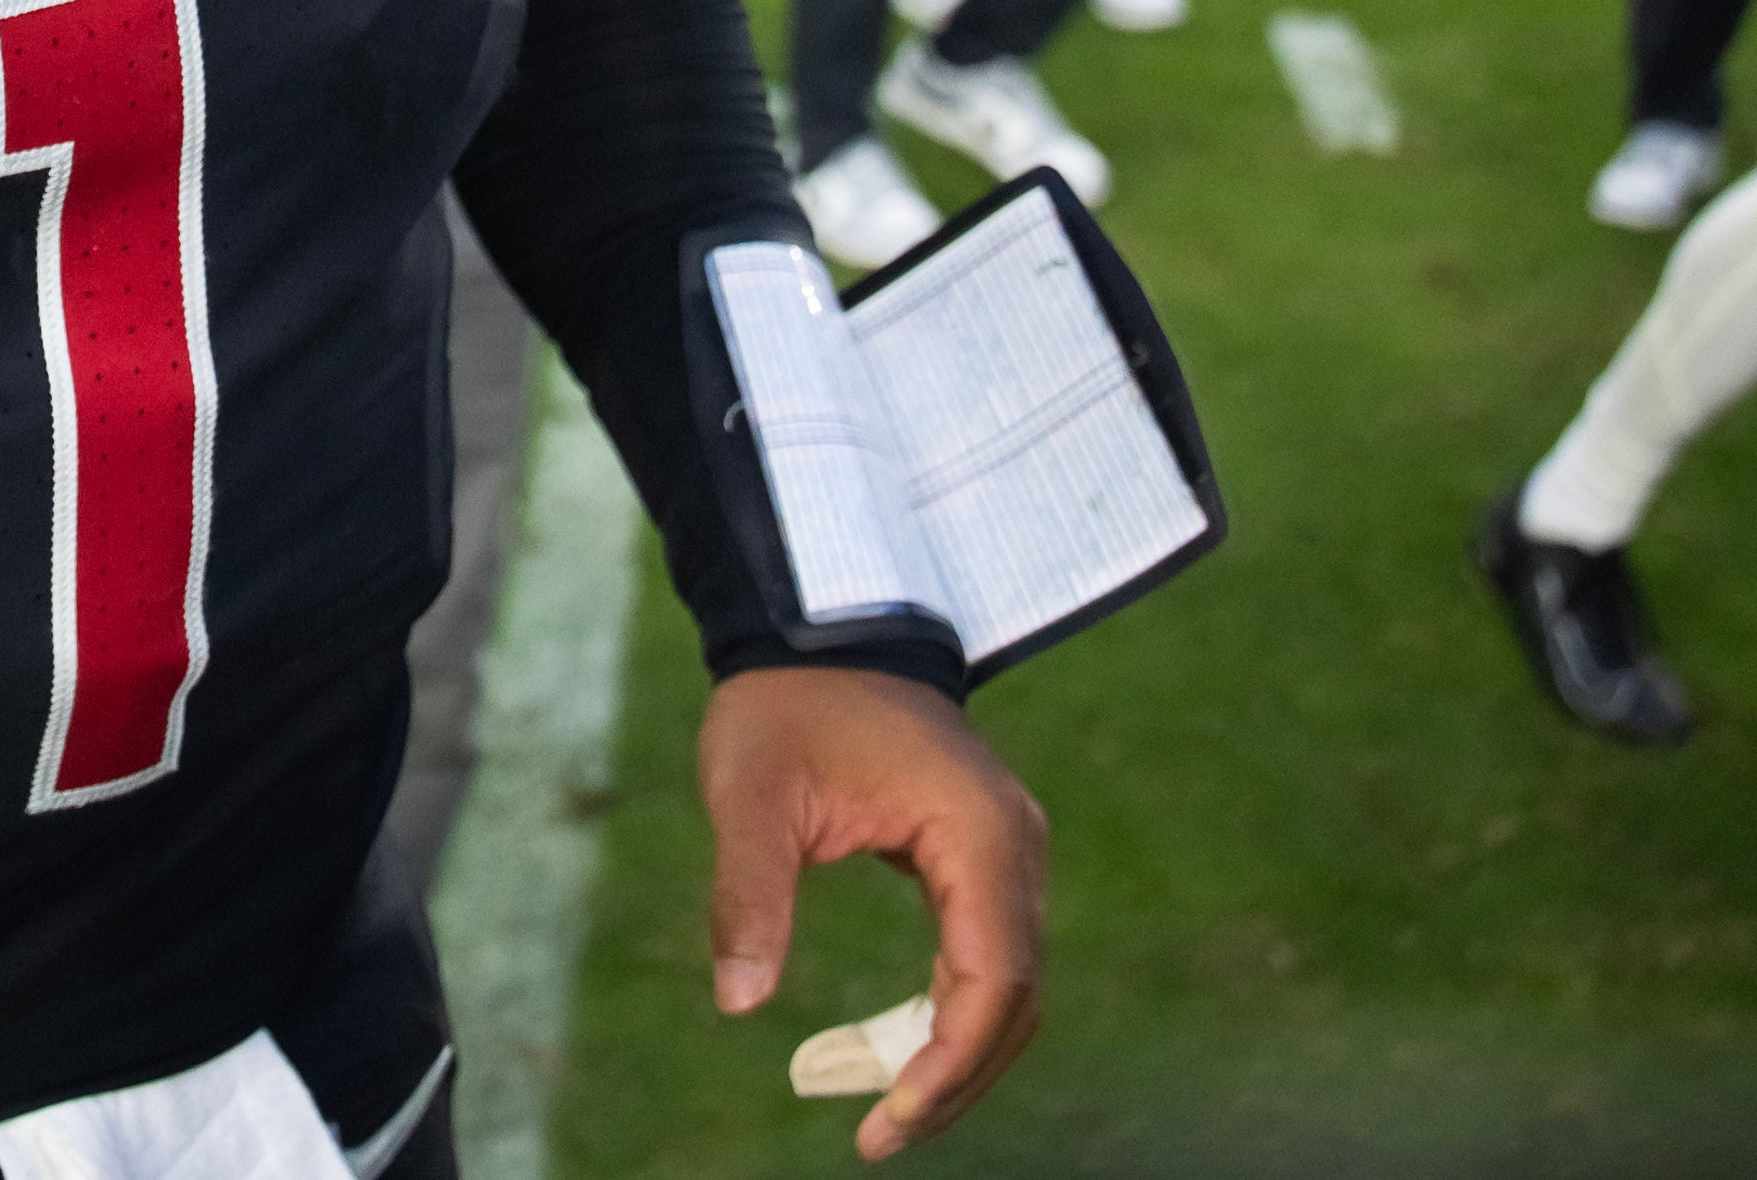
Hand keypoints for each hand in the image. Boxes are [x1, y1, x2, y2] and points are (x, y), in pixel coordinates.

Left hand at [702, 668, 1046, 1163]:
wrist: (820, 628)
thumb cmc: (785, 703)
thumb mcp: (750, 789)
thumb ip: (748, 891)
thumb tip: (739, 1002)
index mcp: (979, 832)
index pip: (993, 979)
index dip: (947, 1063)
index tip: (888, 1121)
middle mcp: (1016, 847)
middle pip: (1014, 998)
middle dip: (953, 1078)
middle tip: (879, 1138)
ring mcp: (1010, 852)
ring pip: (1009, 985)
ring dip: (955, 1053)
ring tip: (883, 1113)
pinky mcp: (986, 858)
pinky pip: (988, 955)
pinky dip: (950, 1012)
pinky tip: (896, 1052)